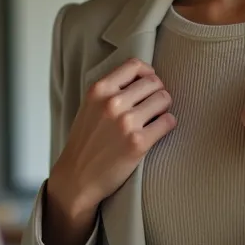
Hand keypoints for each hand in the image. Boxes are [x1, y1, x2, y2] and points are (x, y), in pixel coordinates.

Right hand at [43, 58, 174, 244]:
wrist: (77, 178)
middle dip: (157, 92)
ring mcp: (126, 123)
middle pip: (154, 82)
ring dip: (164, 108)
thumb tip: (144, 78)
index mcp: (99, 90)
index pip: (135, 65)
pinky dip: (167, 124)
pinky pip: (168, 122)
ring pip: (163, 99)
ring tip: (155, 117)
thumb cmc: (85, 142)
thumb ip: (111, 90)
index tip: (148, 84)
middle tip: (153, 105)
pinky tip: (158, 130)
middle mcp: (112, 103)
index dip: (148, 73)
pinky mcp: (138, 143)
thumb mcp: (90, 106)